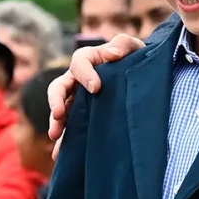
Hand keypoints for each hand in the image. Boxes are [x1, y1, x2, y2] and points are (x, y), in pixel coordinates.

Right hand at [48, 35, 143, 155]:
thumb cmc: (136, 58)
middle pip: (59, 87)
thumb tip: (109, 54)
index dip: (84, 73)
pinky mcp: (83, 116)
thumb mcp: (135, 47)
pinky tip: (59, 154)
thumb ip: (123, 44)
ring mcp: (78, 99)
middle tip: (60, 114)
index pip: (79, 62)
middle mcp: (78, 79)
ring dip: (56, 122)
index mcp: (90, 59)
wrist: (143, 78)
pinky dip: (63, 140)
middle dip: (56, 101)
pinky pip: (69, 127)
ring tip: (56, 136)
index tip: (96, 88)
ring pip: (60, 109)